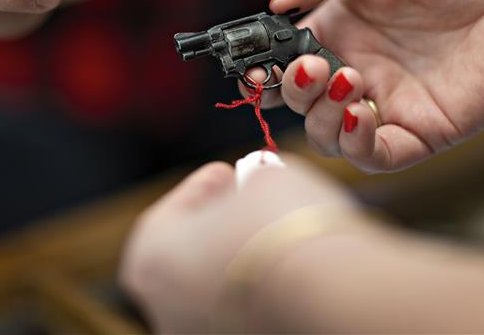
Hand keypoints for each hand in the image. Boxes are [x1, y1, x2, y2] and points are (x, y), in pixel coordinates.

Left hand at [119, 156, 352, 332]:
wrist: (333, 293)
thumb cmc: (286, 227)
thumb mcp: (266, 177)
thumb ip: (250, 178)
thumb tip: (258, 182)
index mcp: (150, 260)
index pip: (170, 213)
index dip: (201, 187)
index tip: (229, 170)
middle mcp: (165, 309)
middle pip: (190, 255)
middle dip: (221, 224)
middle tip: (253, 199)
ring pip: (218, 288)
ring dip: (242, 258)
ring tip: (280, 231)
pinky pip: (245, 313)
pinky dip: (261, 290)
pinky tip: (293, 268)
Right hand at [265, 0, 483, 172]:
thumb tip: (276, 2)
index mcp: (343, 24)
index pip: (285, 52)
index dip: (262, 60)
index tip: (252, 59)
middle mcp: (359, 66)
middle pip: (297, 97)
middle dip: (286, 88)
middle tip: (307, 66)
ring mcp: (388, 102)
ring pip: (325, 132)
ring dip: (319, 113)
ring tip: (345, 79)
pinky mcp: (420, 133)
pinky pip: (372, 156)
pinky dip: (353, 142)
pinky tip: (360, 110)